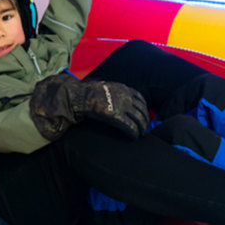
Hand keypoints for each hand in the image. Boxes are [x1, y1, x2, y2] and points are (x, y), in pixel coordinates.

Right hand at [30, 73, 149, 140]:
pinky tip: (135, 137)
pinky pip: (130, 126)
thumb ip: (115, 92)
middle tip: (145, 128)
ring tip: (141, 134)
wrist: (80, 96)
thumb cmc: (89, 93)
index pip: (141, 99)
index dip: (145, 109)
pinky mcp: (117, 116)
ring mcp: (122, 106)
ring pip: (139, 119)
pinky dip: (134, 132)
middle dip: (145, 120)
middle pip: (142, 110)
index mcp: (124, 89)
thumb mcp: (106, 88)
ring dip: (141, 128)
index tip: (145, 115)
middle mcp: (126, 97)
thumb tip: (119, 97)